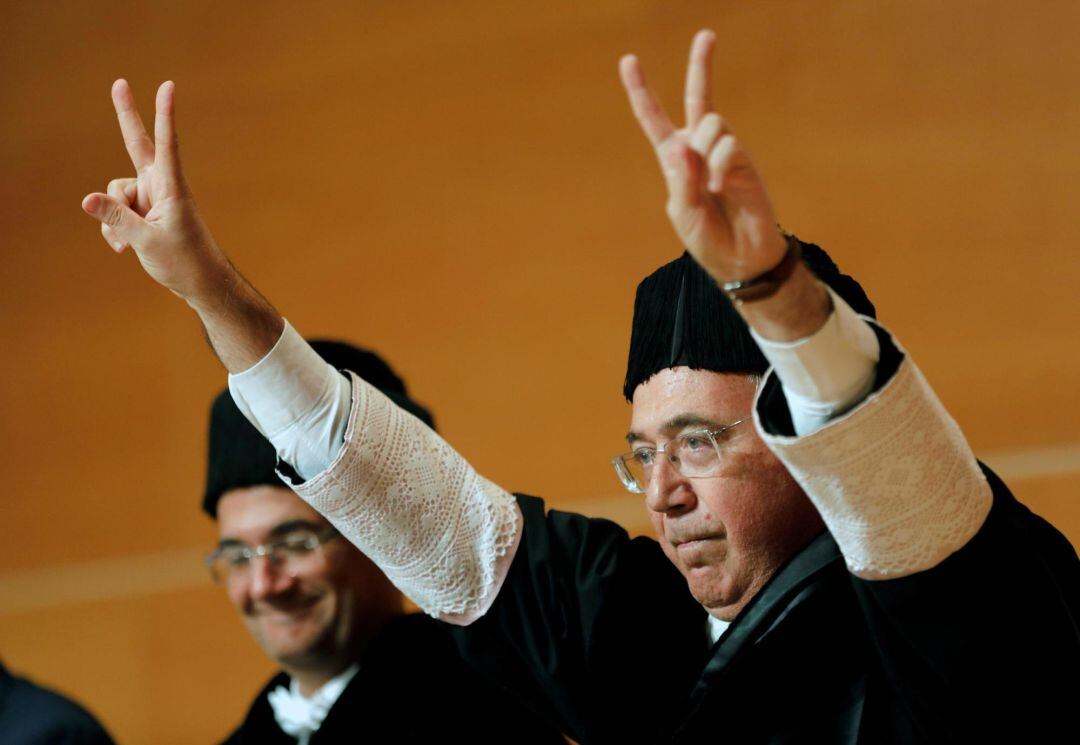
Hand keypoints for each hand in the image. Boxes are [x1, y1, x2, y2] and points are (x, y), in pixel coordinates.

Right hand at [81, 80, 229, 306]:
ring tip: (128, 242)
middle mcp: (161, 187)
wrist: (200, 284)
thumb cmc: (185, 262)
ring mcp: (151, 198)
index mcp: (172, 188)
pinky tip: (123, 248)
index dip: (164, 115)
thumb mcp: (146, 242)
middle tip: (119, 83)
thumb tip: (87, 199)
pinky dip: (114, 230)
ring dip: (113, 217)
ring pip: (115, 193)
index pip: (166, 145)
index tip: (168, 86)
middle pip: (137, 145)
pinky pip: (115, 213)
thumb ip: (117, 219)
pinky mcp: (144, 213)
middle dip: (126, 116)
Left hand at [619, 30, 786, 282]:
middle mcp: (700, 148)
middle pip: (699, 98)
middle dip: (702, 65)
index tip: (629, 61)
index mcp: (675, 160)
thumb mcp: (682, 213)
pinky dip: (720, 167)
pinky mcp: (744, 161)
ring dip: (705, 151)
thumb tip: (684, 145)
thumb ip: (680, 181)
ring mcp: (724, 152)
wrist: (741, 258)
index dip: (641, 92)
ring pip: (711, 124)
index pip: (654, 120)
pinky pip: (727, 146)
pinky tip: (722, 187)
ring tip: (711, 185)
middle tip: (707, 34)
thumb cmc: (708, 238)